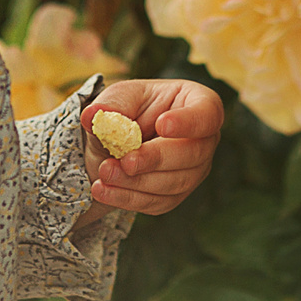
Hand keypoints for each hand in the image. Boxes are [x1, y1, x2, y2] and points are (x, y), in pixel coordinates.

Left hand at [81, 79, 223, 216]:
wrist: (113, 143)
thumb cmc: (126, 109)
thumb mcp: (118, 98)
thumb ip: (110, 105)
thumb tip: (93, 115)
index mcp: (197, 103)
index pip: (207, 114)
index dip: (188, 121)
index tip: (162, 124)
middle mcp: (203, 140)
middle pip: (192, 153)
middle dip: (155, 159)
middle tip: (126, 160)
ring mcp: (194, 171)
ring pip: (174, 183)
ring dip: (137, 181)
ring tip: (105, 173)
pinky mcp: (175, 195)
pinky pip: (157, 202)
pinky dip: (128, 198)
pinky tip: (103, 190)